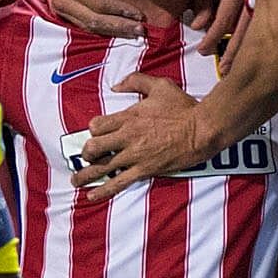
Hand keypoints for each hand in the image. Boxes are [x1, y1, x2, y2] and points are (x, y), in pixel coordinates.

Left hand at [72, 71, 207, 198]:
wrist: (202, 129)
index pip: (96, 125)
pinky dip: (103, 190)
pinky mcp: (144, 170)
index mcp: (128, 117)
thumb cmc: (183, 107)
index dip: (94, 130)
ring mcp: (134, 155)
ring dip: (85, 175)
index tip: (99, 133)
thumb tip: (116, 85)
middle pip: (93, 147)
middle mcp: (127, 137)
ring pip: (101, 167)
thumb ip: (135, 81)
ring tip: (76, 181)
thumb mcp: (159, 86)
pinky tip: (91, 196)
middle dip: (88, 152)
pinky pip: (118, 183)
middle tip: (89, 155)